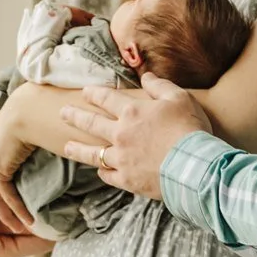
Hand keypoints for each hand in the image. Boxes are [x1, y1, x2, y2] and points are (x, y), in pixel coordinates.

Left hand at [0, 95, 38, 234]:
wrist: (26, 110)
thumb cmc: (27, 116)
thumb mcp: (15, 132)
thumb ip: (12, 143)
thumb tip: (20, 148)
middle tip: (3, 221)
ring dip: (6, 215)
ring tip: (20, 228)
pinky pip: (6, 196)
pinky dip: (17, 210)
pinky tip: (28, 221)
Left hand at [61, 74, 211, 199]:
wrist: (194, 166)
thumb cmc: (189, 129)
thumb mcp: (179, 98)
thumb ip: (160, 85)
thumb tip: (146, 76)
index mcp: (132, 112)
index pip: (106, 98)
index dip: (94, 93)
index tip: (84, 92)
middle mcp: (120, 134)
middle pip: (91, 123)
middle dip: (75, 117)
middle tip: (63, 113)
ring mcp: (121, 158)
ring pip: (93, 153)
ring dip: (78, 149)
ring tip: (67, 147)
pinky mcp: (127, 179)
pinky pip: (108, 175)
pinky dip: (102, 172)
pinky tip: (99, 170)